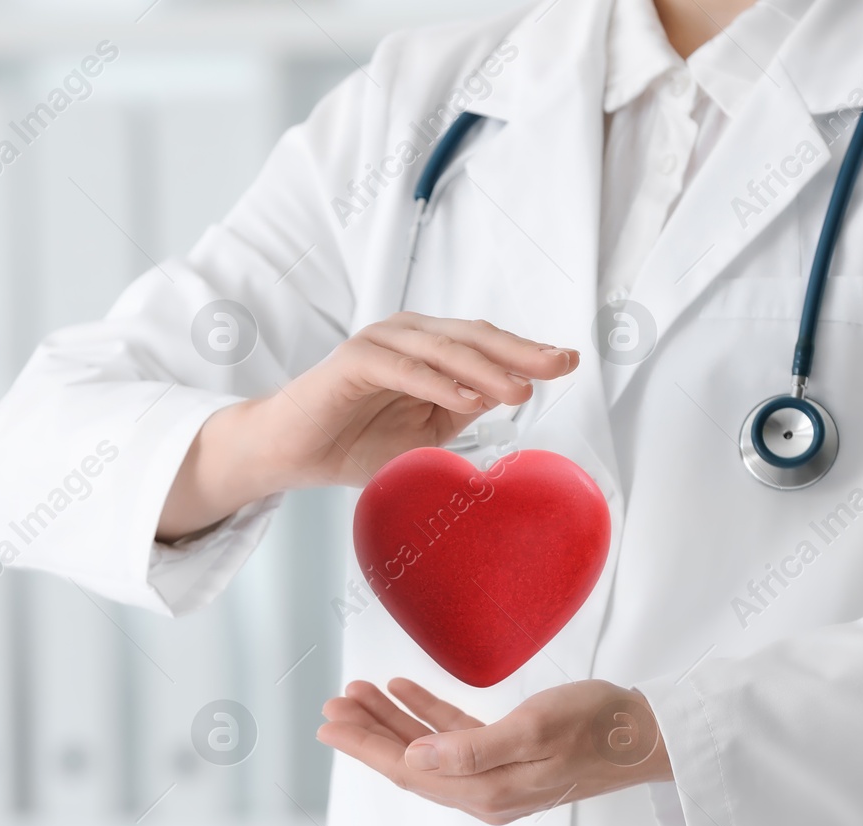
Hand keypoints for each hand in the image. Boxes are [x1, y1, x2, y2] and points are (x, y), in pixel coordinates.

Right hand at [157, 314, 575, 539]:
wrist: (293, 453)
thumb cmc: (357, 442)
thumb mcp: (427, 433)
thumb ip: (464, 408)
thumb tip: (510, 392)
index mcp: (429, 348)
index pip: (487, 344)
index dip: (529, 351)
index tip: (569, 362)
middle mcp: (408, 335)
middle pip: (474, 338)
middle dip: (522, 352)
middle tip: (560, 366)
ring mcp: (380, 343)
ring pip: (444, 350)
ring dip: (486, 370)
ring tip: (522, 390)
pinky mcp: (352, 362)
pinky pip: (403, 369)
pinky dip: (438, 383)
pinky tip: (469, 400)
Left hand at [317, 678, 673, 824]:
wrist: (648, 736)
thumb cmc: (598, 726)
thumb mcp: (535, 729)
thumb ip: (471, 749)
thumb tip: (414, 761)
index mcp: (486, 791)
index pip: (408, 771)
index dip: (364, 747)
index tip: (329, 724)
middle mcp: (485, 791)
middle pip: (409, 764)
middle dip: (367, 734)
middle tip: (332, 705)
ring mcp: (497, 776)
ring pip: (427, 750)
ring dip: (392, 722)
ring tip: (358, 694)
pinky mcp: (510, 756)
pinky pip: (456, 738)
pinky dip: (427, 715)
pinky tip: (405, 692)